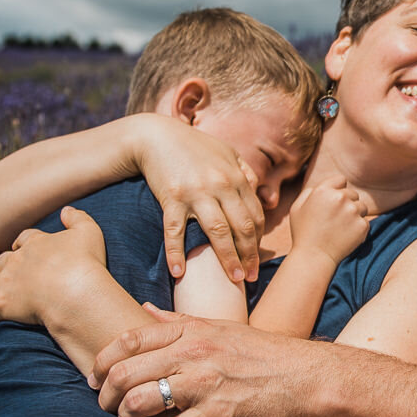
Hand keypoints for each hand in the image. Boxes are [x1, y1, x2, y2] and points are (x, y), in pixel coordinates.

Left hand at [0, 206, 107, 335]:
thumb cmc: (84, 263)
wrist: (75, 291)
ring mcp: (7, 284)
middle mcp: (16, 262)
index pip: (23, 240)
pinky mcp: (3, 307)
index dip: (20, 243)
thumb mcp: (88, 232)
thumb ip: (78, 218)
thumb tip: (67, 210)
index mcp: (35, 244)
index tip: (19, 247)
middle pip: (0, 262)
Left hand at [90, 314, 322, 416]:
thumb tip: (144, 310)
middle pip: (125, 374)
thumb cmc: (261, 352)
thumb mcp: (219, 327)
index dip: (102, 360)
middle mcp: (194, 355)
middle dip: (106, 395)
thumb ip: (177, 321)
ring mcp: (205, 386)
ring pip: (139, 403)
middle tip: (106, 406)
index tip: (95, 377)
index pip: (128, 340)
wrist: (305, 377)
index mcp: (191, 332)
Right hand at [129, 114, 264, 282]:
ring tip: (234, 281)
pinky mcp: (172, 197)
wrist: (156, 135)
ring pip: (218, 232)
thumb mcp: (226, 153)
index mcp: (236, 177)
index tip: (257, 259)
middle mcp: (220, 185)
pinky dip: (176, 253)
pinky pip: (175, 231)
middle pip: (242, 227)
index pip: (255, 215)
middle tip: (251, 278)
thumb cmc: (194, 146)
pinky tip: (179, 273)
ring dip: (228, 259)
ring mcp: (196, 192)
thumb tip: (261, 194)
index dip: (259, 241)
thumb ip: (245, 173)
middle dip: (249, 256)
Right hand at [288, 176, 368, 266]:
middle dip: (347, 203)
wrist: (313, 257)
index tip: (333, 202)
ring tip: (341, 228)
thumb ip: (310, 191)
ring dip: (355, 214)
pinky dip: (358, 229)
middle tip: (335, 220)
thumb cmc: (303, 233)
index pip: (341, 180)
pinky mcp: (362, 225)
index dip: (338, 190)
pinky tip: (346, 236)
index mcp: (323, 190)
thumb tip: (324, 186)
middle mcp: (340, 198)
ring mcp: (353, 211)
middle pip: (353, 193)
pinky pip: (364, 222)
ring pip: (362, 207)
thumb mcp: (297, 207)